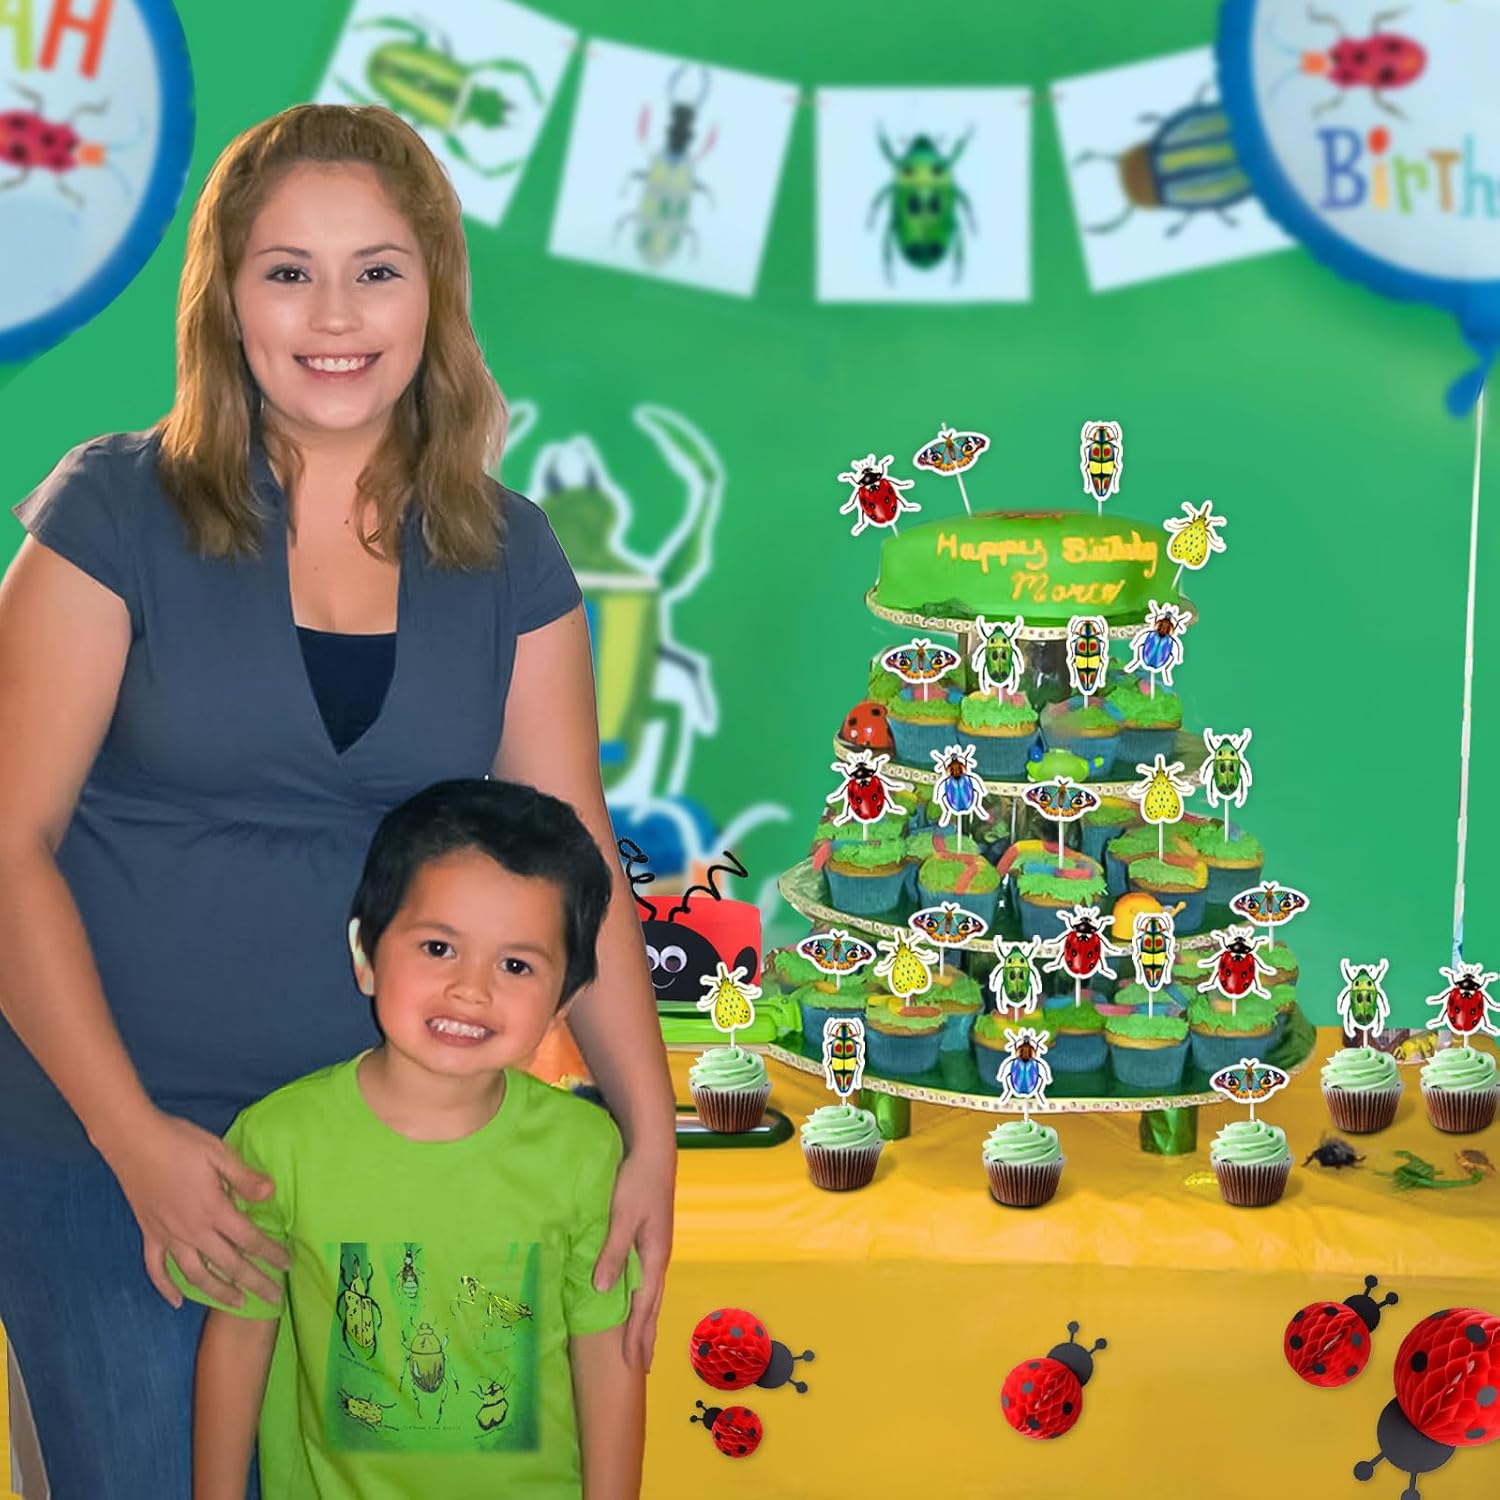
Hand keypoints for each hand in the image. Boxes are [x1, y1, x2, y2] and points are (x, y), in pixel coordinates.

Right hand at [100, 1109, 289, 1308]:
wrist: (133, 1141)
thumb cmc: (181, 1143)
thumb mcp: (220, 1153)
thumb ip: (245, 1177)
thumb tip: (271, 1194)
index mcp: (214, 1210)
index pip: (250, 1239)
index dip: (271, 1254)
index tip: (287, 1265)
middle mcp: (192, 1231)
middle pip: (228, 1265)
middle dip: (254, 1283)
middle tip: (273, 1299)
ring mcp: (168, 1236)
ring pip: (195, 1274)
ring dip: (217, 1292)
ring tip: (237, 1303)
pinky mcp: (149, 1234)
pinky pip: (156, 1269)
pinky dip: (166, 1288)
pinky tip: (177, 1301)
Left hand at [592, 1134, 674, 1371]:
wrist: (654, 1152)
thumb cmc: (636, 1183)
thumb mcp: (622, 1217)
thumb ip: (613, 1253)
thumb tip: (603, 1292)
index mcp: (655, 1256)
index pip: (646, 1305)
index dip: (639, 1335)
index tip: (635, 1364)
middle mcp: (659, 1256)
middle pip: (653, 1304)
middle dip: (647, 1335)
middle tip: (642, 1365)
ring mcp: (657, 1247)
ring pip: (652, 1292)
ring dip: (646, 1318)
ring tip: (642, 1340)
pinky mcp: (651, 1237)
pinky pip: (648, 1278)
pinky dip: (643, 1298)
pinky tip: (636, 1299)